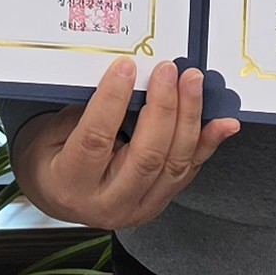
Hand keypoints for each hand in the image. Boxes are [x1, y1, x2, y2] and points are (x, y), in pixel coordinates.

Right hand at [13, 61, 238, 231]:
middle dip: (163, 108)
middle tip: (169, 70)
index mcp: (71, 184)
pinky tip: (224, 123)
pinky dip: (209, 144)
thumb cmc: (51, 156)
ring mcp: (138, 208)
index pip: (96, 140)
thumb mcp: (51, 133)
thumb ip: (83, 111)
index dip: (112, 101)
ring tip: (192, 83)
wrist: (59, 196)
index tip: (127, 67)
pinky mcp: (159, 203)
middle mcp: (108, 203)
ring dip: (189, 119)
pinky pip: (188, 171)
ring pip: (173, 164)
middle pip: (145, 156)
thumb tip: (124, 76)